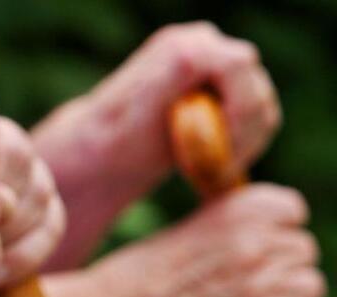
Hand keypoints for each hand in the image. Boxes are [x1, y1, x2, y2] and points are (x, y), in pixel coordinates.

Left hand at [32, 21, 280, 269]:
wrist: (109, 152)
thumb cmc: (116, 137)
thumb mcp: (139, 108)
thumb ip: (172, 78)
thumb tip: (192, 56)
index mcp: (183, 46)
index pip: (239, 64)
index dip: (239, 110)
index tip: (219, 151)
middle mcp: (205, 45)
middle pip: (257, 89)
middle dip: (241, 137)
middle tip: (214, 173)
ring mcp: (218, 67)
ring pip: (263, 110)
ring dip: (243, 148)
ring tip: (208, 174)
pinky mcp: (227, 90)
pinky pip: (258, 122)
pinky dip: (242, 150)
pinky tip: (214, 169)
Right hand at [63, 184, 322, 296]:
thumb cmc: (136, 281)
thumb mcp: (183, 233)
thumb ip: (228, 231)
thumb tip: (267, 239)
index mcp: (237, 212)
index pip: (291, 210)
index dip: (273, 227)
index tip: (254, 241)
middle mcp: (259, 246)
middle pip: (303, 249)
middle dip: (279, 263)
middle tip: (243, 281)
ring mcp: (268, 291)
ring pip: (310, 286)